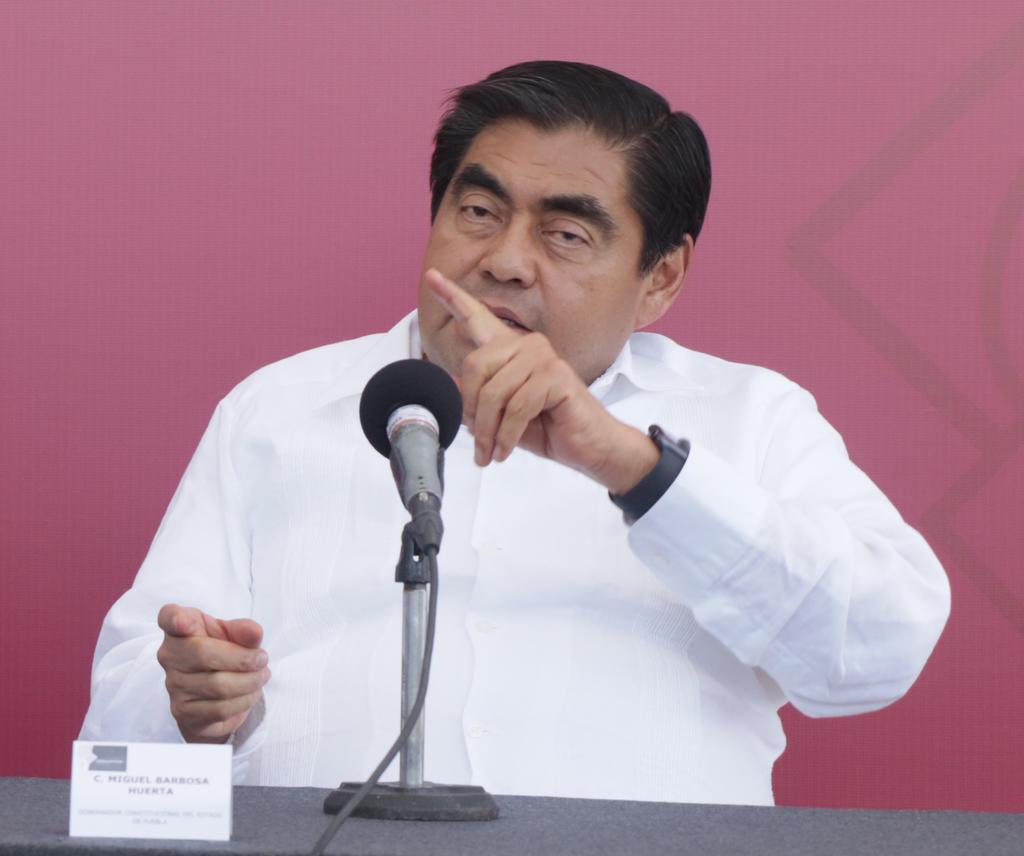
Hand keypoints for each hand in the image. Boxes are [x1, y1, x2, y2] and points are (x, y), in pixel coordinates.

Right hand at [156, 604, 269, 743]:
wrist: (216, 693)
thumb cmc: (222, 653)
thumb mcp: (234, 635)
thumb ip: (243, 631)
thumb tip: (254, 632)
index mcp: (181, 629)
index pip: (169, 618)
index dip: (174, 618)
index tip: (180, 620)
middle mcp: (170, 656)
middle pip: (203, 654)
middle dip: (243, 659)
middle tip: (263, 658)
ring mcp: (174, 686)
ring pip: (218, 686)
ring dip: (250, 682)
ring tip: (261, 676)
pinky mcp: (184, 712)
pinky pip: (220, 709)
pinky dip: (245, 700)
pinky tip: (250, 692)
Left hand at [424, 268, 658, 493]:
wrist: (588, 447)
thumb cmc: (548, 429)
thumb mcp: (502, 418)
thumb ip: (478, 400)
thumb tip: (451, 387)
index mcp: (511, 350)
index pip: (478, 318)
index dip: (453, 297)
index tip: (432, 277)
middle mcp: (527, 345)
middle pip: (475, 364)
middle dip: (472, 409)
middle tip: (478, 441)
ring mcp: (544, 357)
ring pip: (495, 391)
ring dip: (489, 430)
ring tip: (490, 452)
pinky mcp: (557, 375)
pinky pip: (517, 406)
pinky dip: (506, 435)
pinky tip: (505, 450)